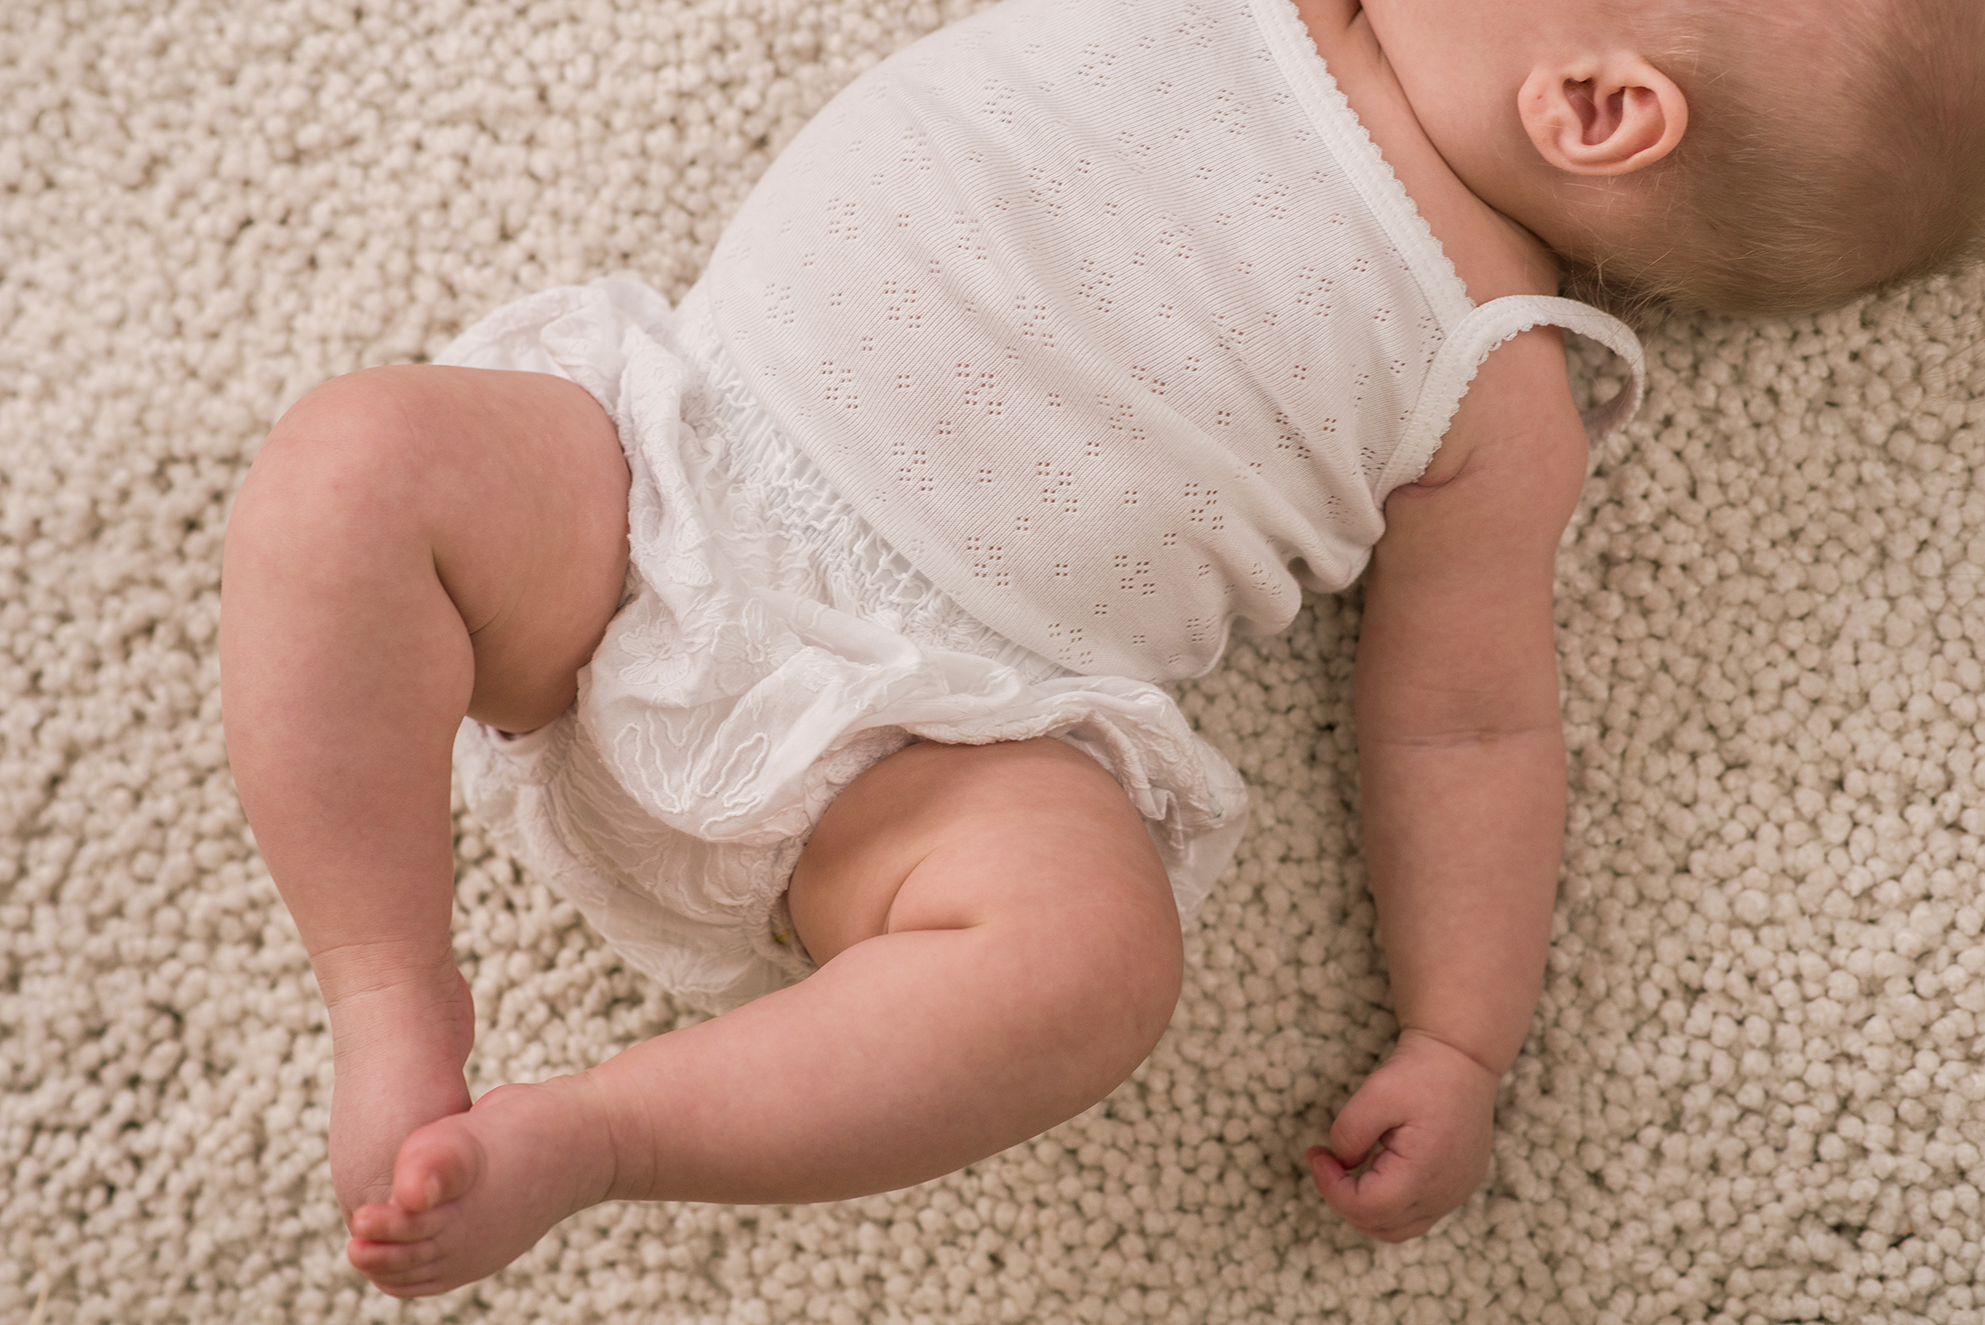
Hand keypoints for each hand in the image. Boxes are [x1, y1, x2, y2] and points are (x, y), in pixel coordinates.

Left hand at [1306, 1028, 1499, 1239]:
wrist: (1464, 1058)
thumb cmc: (1421, 1074)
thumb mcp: (1375, 1094)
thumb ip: (1350, 1134)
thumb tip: (1343, 1164)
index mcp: (1423, 1174)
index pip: (1365, 1208)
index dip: (1330, 1188)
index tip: (1315, 1154)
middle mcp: (1444, 1194)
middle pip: (1381, 1226)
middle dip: (1343, 1199)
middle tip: (1326, 1163)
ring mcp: (1456, 1194)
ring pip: (1400, 1227)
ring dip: (1366, 1207)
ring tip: (1349, 1169)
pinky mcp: (1460, 1186)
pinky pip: (1418, 1212)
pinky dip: (1390, 1202)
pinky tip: (1378, 1167)